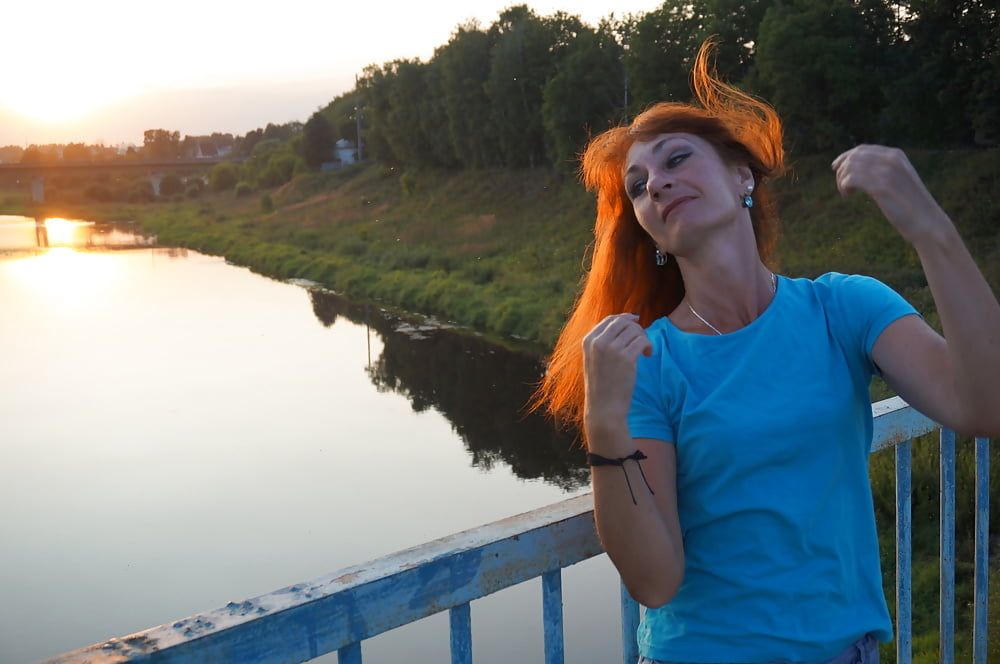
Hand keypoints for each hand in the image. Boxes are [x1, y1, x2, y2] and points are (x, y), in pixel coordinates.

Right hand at [582, 314, 652, 438]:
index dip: (625, 319)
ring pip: (635, 330)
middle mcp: (598, 342)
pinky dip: (648, 345)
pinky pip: (643, 341)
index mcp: (588, 341)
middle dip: (636, 328)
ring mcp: (611, 349)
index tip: (635, 324)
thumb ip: (605, 341)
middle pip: (623, 322)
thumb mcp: (595, 359)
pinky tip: (648, 355)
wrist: (603, 409)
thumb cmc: (602, 386)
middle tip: (641, 342)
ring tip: (644, 351)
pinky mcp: (626, 358)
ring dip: (643, 337)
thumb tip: (628, 320)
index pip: (609, 319)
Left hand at [831, 145, 950, 244]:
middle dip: (842, 170)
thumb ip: (884, 170)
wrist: (927, 221)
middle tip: (842, 187)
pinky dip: (844, 187)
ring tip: (847, 193)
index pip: (862, 149)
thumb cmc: (911, 205)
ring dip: (842, 180)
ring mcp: (886, 172)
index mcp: (896, 155)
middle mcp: (891, 159)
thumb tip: (859, 169)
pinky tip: (848, 195)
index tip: (835, 167)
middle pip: (853, 157)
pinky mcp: (880, 187)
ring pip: (850, 168)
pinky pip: (851, 179)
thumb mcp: (899, 180)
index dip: (845, 157)